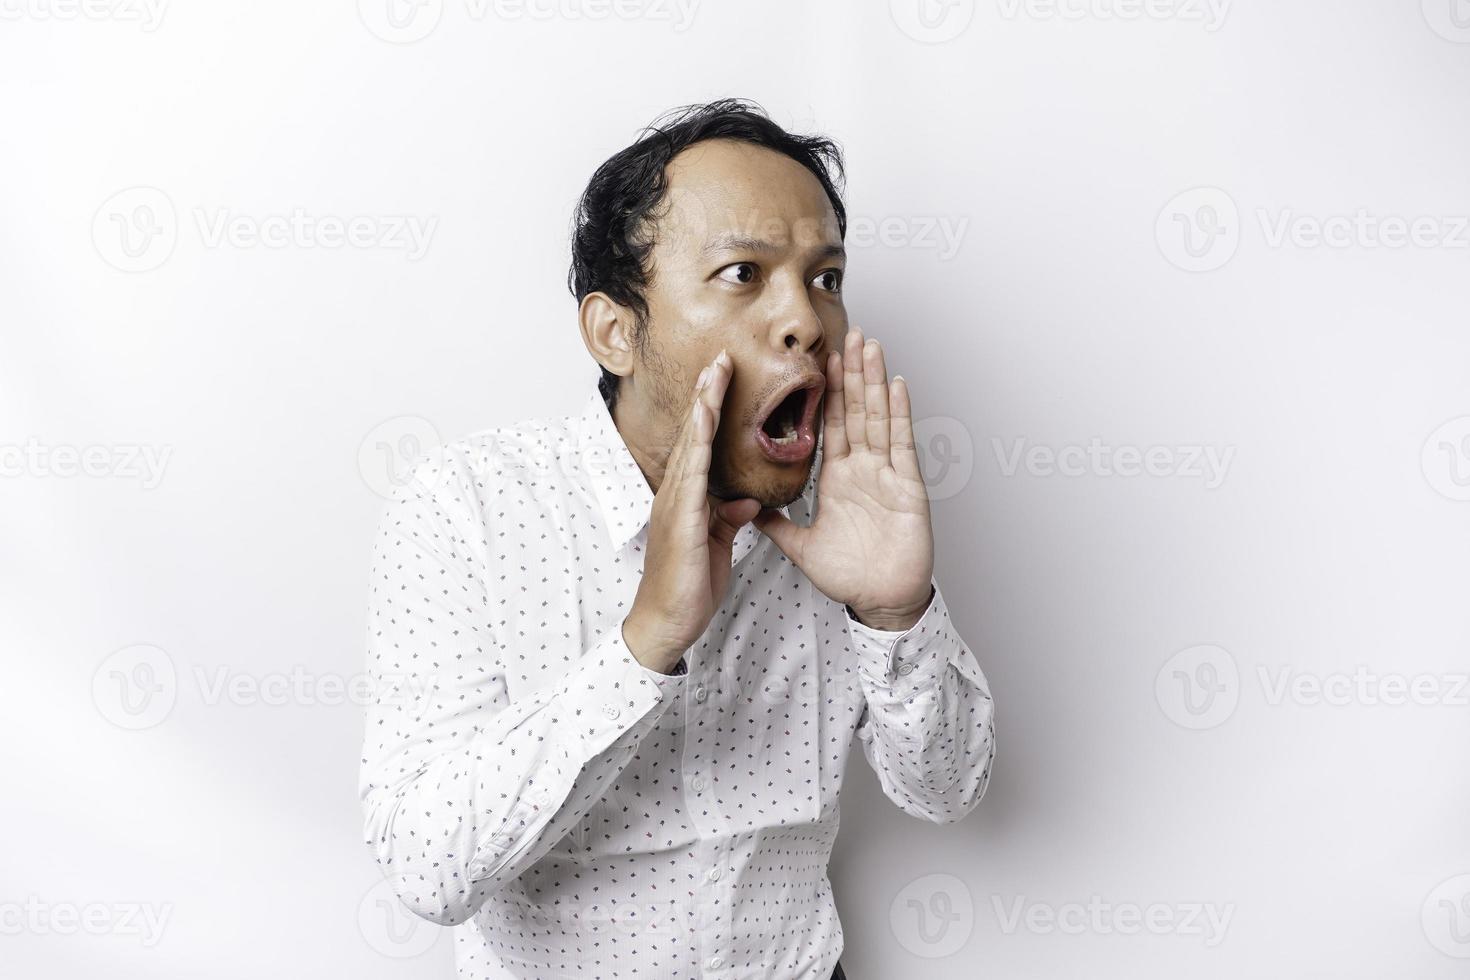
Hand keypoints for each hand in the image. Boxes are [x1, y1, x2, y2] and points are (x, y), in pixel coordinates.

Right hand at [622, 349, 761, 672]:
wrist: (666, 623)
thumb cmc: (688, 587)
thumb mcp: (717, 544)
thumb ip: (730, 518)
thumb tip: (749, 499)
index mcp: (686, 498)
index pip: (701, 444)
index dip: (712, 410)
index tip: (724, 379)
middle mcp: (676, 494)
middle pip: (693, 434)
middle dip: (707, 395)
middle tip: (721, 358)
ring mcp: (674, 504)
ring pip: (691, 446)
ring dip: (703, 409)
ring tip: (714, 376)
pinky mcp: (680, 521)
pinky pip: (691, 476)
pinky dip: (699, 445)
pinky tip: (706, 422)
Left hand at [753, 329, 934, 631]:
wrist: (881, 601)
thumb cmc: (850, 576)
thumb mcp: (801, 547)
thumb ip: (777, 525)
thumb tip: (747, 508)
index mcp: (837, 480)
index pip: (829, 426)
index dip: (826, 394)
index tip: (819, 362)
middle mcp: (862, 470)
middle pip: (856, 411)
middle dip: (852, 373)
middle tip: (848, 334)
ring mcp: (886, 474)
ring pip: (878, 417)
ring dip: (874, 381)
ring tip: (871, 345)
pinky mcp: (907, 486)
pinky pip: (901, 444)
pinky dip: (899, 413)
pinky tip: (897, 384)